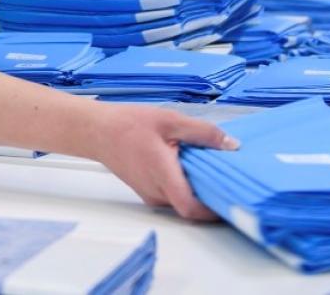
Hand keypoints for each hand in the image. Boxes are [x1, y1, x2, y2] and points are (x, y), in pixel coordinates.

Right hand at [89, 103, 237, 220]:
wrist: (97, 131)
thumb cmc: (128, 124)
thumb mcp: (170, 120)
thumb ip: (203, 133)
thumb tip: (231, 144)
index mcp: (163, 174)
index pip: (192, 208)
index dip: (214, 208)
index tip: (231, 197)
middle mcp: (157, 191)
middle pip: (191, 205)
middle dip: (211, 194)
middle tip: (228, 176)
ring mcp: (151, 194)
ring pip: (182, 200)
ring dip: (197, 188)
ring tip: (210, 165)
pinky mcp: (148, 191)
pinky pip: (173, 194)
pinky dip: (185, 184)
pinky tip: (189, 164)